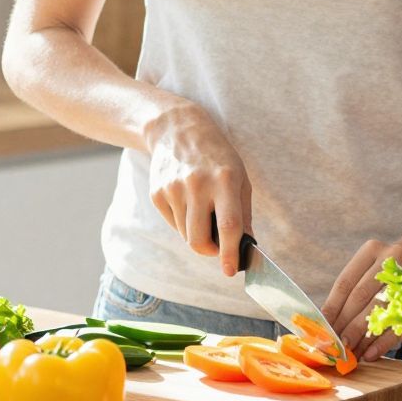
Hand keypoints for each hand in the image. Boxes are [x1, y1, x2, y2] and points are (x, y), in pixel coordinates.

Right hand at [143, 100, 252, 277]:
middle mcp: (197, 185)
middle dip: (210, 252)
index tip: (231, 270)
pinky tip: (187, 200)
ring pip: (185, 235)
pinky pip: (173, 224)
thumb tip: (244, 247)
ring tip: (203, 210)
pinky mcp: (157, 193)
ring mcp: (173, 189)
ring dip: (197, 234)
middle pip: (199, 239)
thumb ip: (243, 214)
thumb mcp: (240, 178)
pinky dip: (183, 221)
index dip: (229, 252)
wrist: (177, 130)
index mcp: (224, 180)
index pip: (228, 225)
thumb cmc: (217, 157)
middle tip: (218, 247)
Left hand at [321, 238, 401, 358]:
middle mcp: (390, 259)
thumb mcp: (374, 264)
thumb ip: (354, 289)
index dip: (331, 309)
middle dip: (345, 325)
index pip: (345, 283)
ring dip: (362, 336)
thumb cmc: (395, 266)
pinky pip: (399, 322)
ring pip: (378, 310)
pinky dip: (382, 341)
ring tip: (351, 354)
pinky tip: (371, 353)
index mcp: (371, 251)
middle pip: (360, 297)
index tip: (322, 330)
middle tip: (336, 347)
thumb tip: (331, 326)